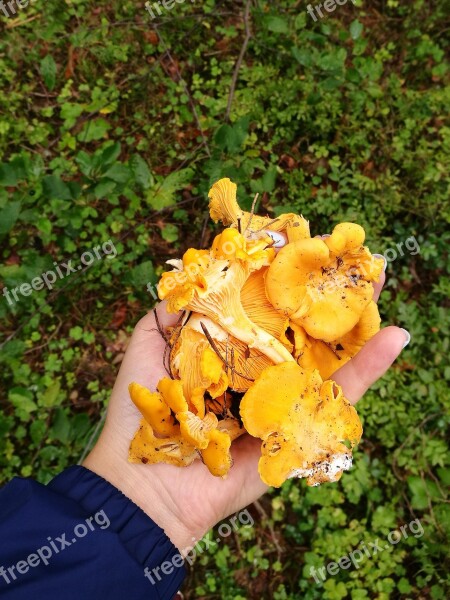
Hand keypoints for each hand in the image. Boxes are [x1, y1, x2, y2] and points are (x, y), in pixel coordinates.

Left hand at [83, 262, 408, 551]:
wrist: (150, 483)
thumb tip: (187, 279)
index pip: (261, 306)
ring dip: (357, 315)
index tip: (300, 243)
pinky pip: (340, 397)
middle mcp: (260, 370)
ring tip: (379, 275)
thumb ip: (164, 316)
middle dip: (325, 289)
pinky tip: (396, 336)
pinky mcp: (302, 427)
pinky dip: (370, 368)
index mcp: (228, 351)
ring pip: (328, 352)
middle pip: (301, 324)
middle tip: (350, 252)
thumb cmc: (143, 414)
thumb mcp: (146, 350)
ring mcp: (284, 397)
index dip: (281, 276)